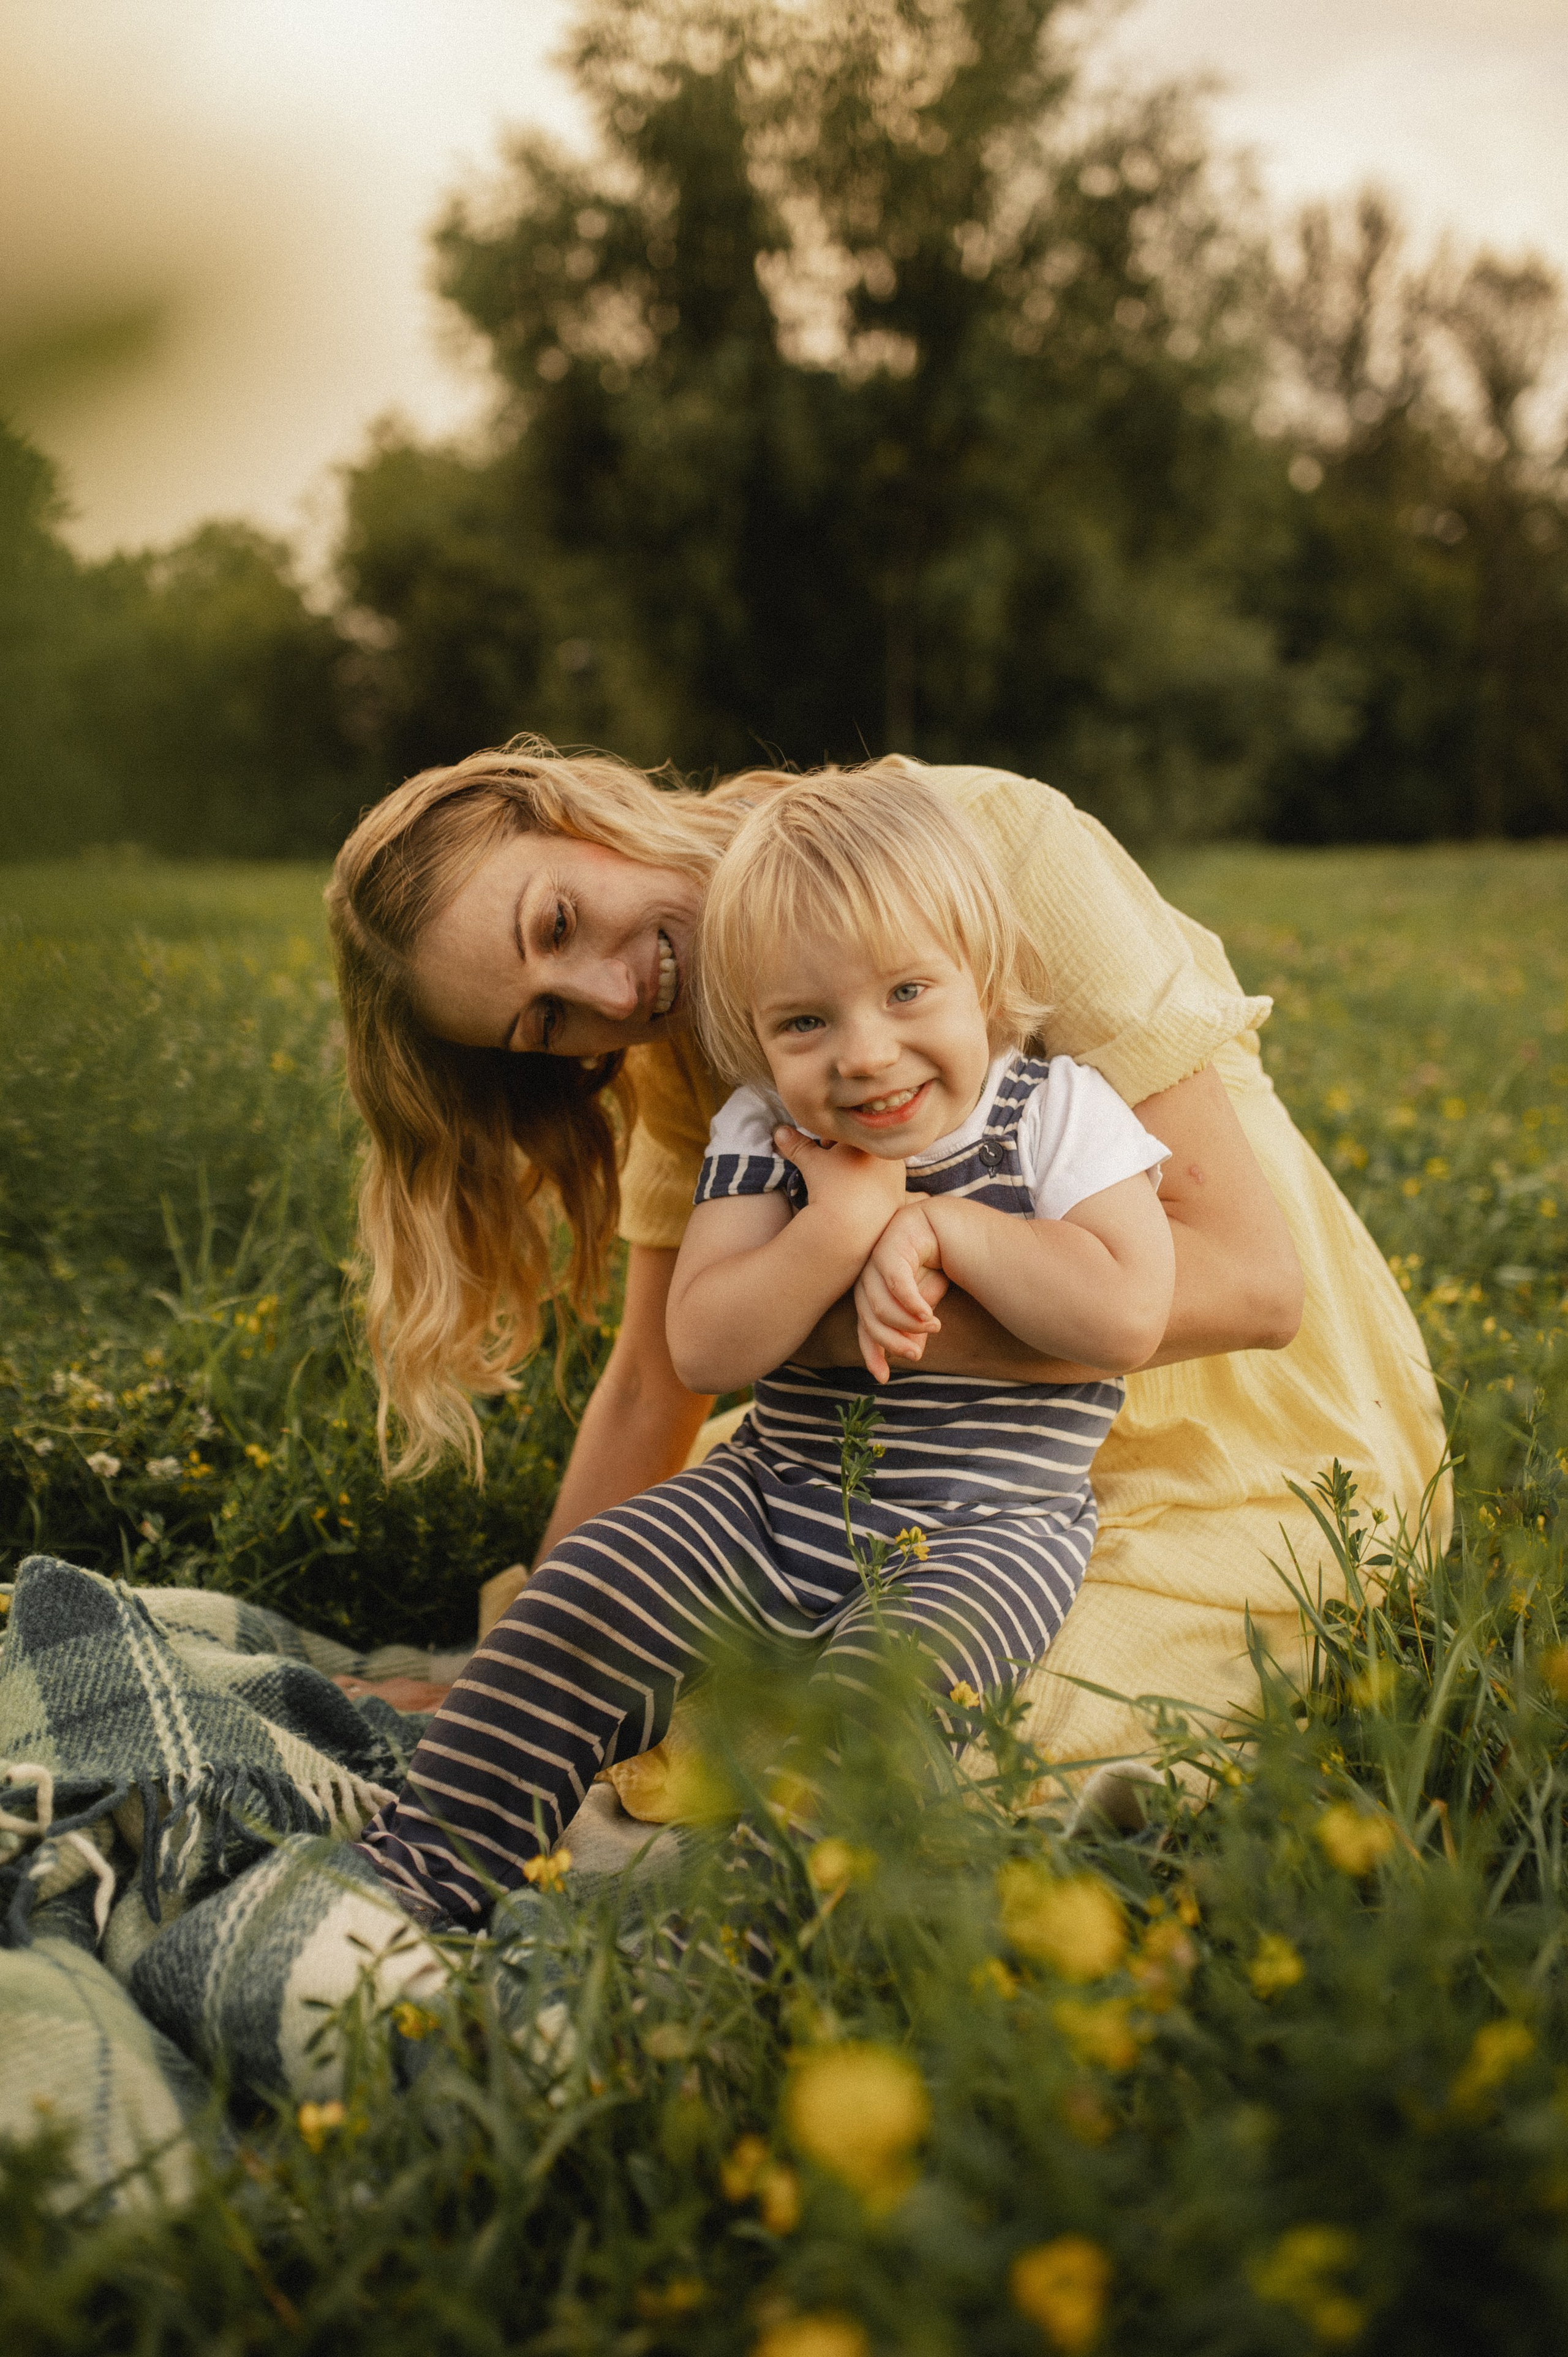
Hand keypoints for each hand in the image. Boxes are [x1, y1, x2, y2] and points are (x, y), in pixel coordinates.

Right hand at [773, 1125, 907, 1247]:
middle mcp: (890, 1157)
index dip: (835, 1137)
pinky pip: (887, 1190)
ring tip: (844, 1184)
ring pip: (879, 1168)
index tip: (823, 1146)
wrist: (850, 1227)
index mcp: (870, 1141)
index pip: (853, 1131)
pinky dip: (873, 1192)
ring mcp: (899, 1180)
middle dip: (850, 1153)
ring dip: (862, 1172)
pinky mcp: (900, 1201)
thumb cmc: (831, 1188)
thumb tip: (778, 1131)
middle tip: (832, 1164)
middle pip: (868, 1148)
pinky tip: (859, 1200)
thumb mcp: (810, 1162)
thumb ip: (796, 1144)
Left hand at [854, 1201, 946, 1381]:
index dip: (871, 1351)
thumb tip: (902, 1358)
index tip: (882, 1379)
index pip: (864, 1322)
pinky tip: (930, 1316)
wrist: (963, 1231)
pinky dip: (911, 1304)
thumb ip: (911, 1327)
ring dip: (907, 1323)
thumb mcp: (925, 1305)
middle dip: (892, 1340)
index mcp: (870, 1282)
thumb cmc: (943, 1266)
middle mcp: (868, 1266)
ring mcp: (878, 1249)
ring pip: (879, 1300)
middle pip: (868, 1314)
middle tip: (916, 1355)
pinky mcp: (894, 1237)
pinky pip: (895, 1279)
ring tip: (935, 1328)